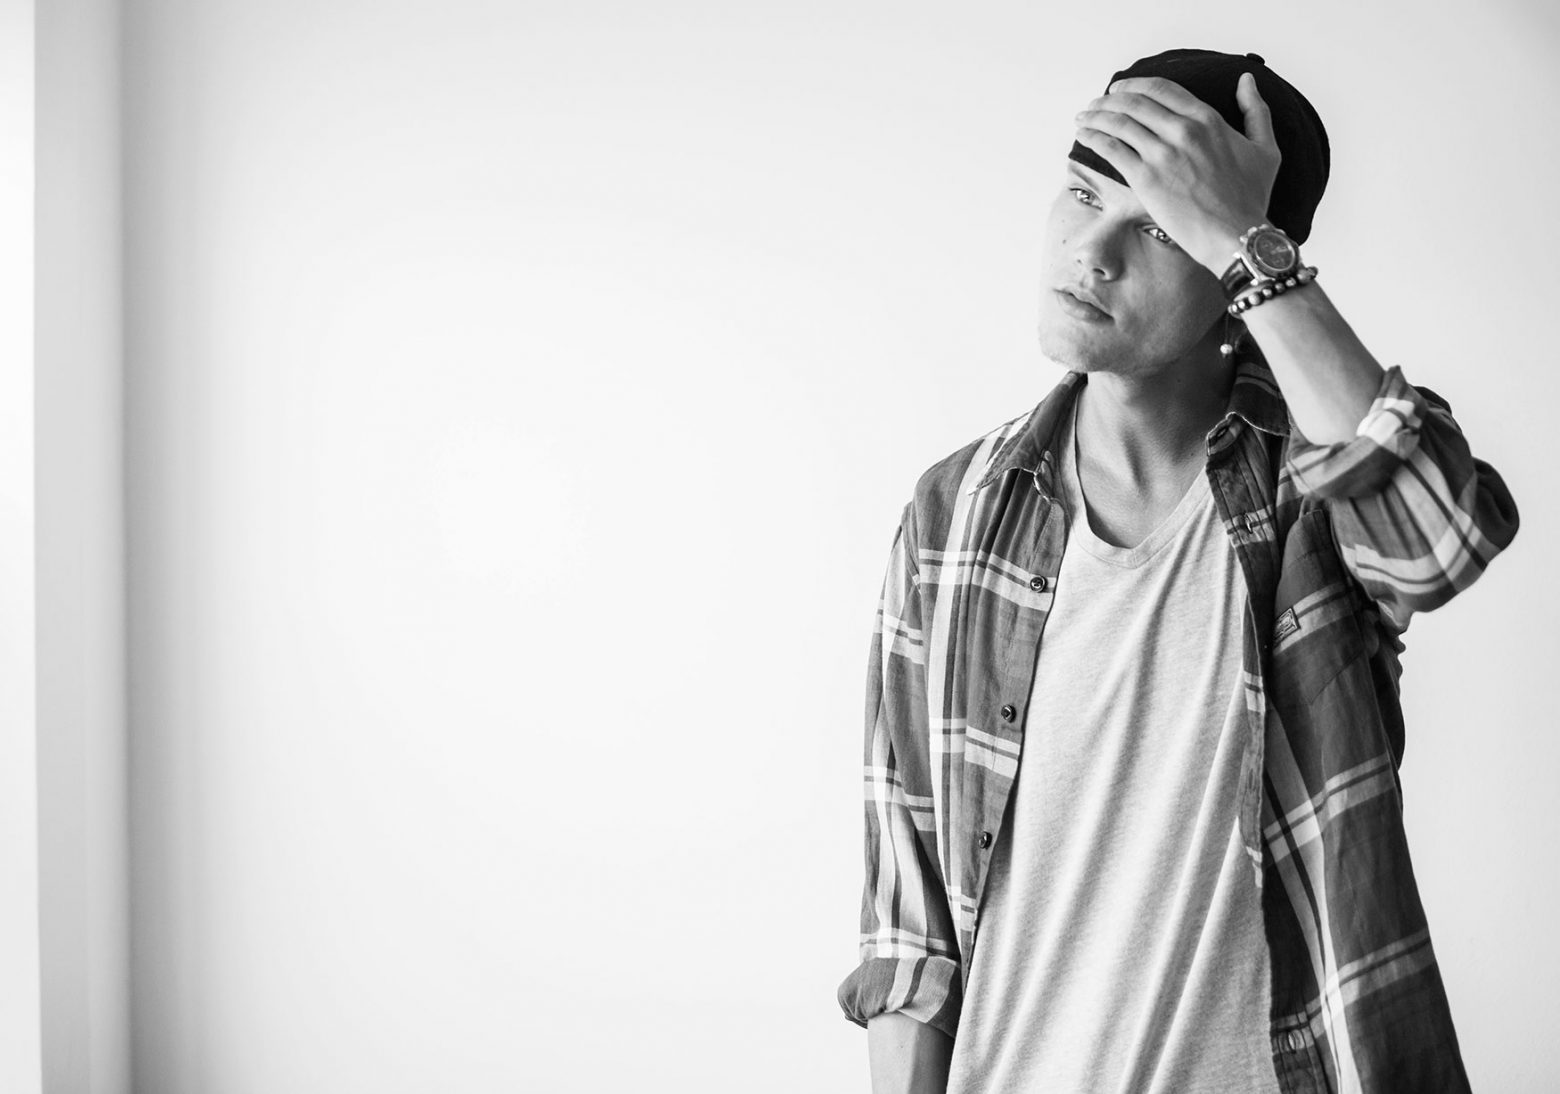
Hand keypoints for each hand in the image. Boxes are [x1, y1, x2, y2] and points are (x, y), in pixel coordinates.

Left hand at [1073, 72, 1280, 273]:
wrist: (1235, 235)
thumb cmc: (1251, 198)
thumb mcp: (1265, 148)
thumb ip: (1256, 110)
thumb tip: (1246, 80)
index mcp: (1207, 119)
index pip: (1162, 89)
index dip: (1135, 85)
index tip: (1120, 89)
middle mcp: (1182, 130)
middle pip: (1135, 102)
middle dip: (1109, 99)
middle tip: (1097, 103)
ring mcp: (1162, 154)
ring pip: (1119, 122)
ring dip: (1096, 115)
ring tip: (1083, 117)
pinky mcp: (1145, 178)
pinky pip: (1112, 149)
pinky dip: (1094, 137)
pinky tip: (1083, 134)